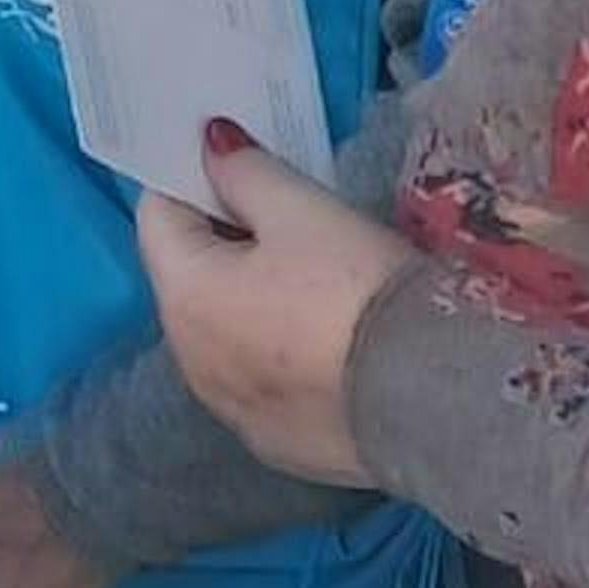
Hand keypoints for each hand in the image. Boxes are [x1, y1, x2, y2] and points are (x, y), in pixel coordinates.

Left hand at [136, 131, 416, 480]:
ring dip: (249, 300)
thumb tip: (210, 143)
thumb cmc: (357, 289)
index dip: (191, 180)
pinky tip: (328, 341)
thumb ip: (246, 172)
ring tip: (314, 278)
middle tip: (286, 214)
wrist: (432, 400)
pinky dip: (278, 353)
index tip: (235, 165)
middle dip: (224, 240)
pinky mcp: (274, 443)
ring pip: (223, 334)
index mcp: (184, 298)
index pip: (157, 216)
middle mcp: (189, 361)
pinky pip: (260, 381)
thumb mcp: (304, 212)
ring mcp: (229, 409)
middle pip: (189, 278)